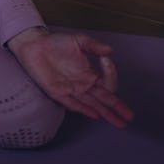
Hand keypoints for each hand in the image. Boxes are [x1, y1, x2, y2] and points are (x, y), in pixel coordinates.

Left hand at [8, 28, 134, 128]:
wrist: (34, 45)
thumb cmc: (56, 43)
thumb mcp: (77, 41)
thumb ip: (93, 45)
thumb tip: (110, 50)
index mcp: (89, 74)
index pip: (107, 82)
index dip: (111, 73)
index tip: (106, 59)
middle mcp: (83, 85)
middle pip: (104, 99)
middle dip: (117, 107)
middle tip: (129, 116)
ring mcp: (71, 90)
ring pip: (92, 105)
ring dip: (105, 113)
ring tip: (119, 122)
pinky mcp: (58, 93)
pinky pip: (73, 103)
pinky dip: (84, 109)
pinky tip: (94, 114)